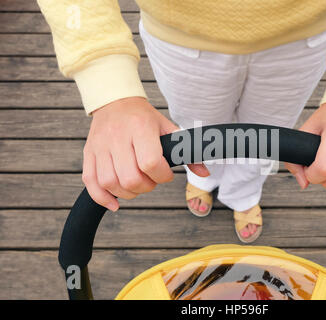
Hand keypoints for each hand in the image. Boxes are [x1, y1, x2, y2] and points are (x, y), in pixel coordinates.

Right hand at [82, 97, 208, 210]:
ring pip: (110, 183)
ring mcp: (100, 146)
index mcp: (140, 128)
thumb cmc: (143, 117)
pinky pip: (91, 182)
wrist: (114, 101)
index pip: (150, 163)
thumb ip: (185, 151)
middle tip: (151, 179)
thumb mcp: (167, 128)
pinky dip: (102, 197)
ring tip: (137, 185)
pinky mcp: (88, 153)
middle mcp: (118, 137)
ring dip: (128, 193)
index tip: (165, 173)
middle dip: (146, 186)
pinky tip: (115, 202)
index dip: (162, 175)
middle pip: (130, 177)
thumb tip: (204, 173)